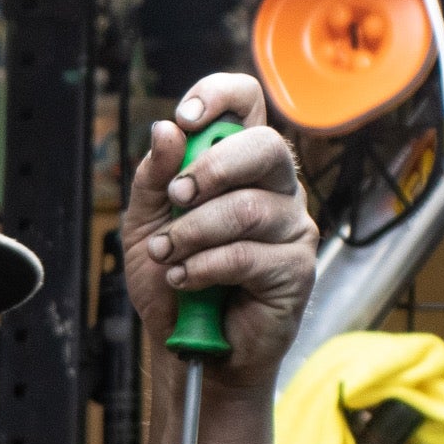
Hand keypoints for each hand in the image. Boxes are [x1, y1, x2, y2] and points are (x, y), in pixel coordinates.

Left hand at [123, 72, 319, 394]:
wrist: (189, 347)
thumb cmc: (175, 280)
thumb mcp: (147, 224)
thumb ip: (153, 178)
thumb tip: (166, 130)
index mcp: (240, 164)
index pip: (247, 103)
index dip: (219, 97)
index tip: (186, 118)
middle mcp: (275, 187)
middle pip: (265, 145)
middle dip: (211, 168)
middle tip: (176, 198)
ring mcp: (292, 227)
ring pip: (250, 207)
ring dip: (195, 232)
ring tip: (169, 256)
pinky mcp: (297, 269)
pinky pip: (249, 255)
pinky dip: (206, 268)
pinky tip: (186, 281)